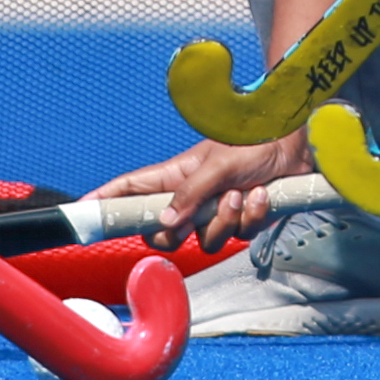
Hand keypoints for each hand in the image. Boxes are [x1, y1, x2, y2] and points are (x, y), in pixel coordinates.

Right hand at [90, 131, 311, 248]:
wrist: (298, 143)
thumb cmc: (254, 139)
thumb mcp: (219, 163)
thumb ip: (191, 193)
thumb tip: (166, 222)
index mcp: (175, 174)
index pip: (129, 190)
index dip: (103, 201)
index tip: (81, 214)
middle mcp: (191, 195)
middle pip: (163, 231)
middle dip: (178, 231)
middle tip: (193, 216)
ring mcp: (216, 209)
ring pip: (205, 240)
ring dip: (226, 219)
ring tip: (241, 192)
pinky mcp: (243, 219)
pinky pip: (239, 236)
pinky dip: (252, 217)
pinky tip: (261, 195)